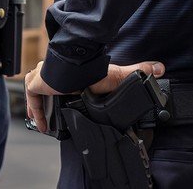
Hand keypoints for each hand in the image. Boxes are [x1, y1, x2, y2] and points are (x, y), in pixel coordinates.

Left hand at [24, 60, 164, 134]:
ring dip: (39, 106)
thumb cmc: (96, 71)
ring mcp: (44, 76)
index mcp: (72, 71)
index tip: (65, 105)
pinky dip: (36, 110)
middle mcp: (56, 72)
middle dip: (47, 100)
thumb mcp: (117, 75)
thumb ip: (138, 71)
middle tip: (52, 119)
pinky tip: (42, 125)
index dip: (62, 92)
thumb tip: (160, 68)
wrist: (79, 68)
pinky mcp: (37, 82)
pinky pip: (32, 96)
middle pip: (46, 85)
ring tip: (44, 123)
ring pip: (37, 91)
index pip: (63, 81)